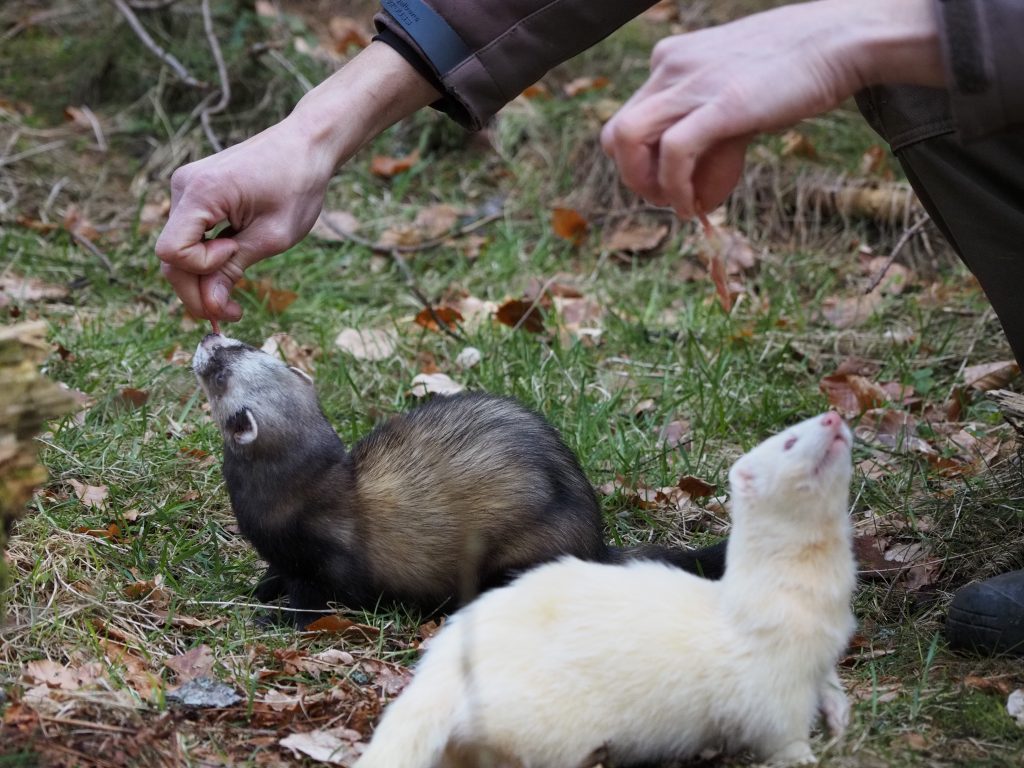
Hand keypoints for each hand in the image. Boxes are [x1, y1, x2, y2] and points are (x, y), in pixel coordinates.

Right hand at [155, 42, 439, 321]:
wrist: (307, 144)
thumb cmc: (298, 184)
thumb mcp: (272, 237)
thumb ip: (234, 269)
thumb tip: (208, 306)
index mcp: (200, 192)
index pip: (172, 252)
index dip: (202, 269)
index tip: (236, 253)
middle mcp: (184, 186)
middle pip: (170, 257)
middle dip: (198, 289)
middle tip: (232, 313)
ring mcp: (186, 187)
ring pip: (178, 249)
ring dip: (203, 277)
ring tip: (235, 296)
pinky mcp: (196, 192)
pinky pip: (190, 234)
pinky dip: (206, 256)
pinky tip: (232, 262)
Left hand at [601, 0, 943, 218]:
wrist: (841, 40)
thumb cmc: (795, 68)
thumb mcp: (734, 89)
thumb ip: (709, 122)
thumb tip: (701, 171)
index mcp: (671, 59)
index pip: (627, 119)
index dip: (638, 162)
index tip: (666, 184)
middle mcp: (670, 65)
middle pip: (616, 133)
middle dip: (633, 177)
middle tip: (666, 201)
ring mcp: (691, 82)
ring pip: (627, 139)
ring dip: (643, 184)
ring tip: (675, 205)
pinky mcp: (720, 104)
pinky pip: (673, 153)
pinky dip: (674, 188)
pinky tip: (692, 206)